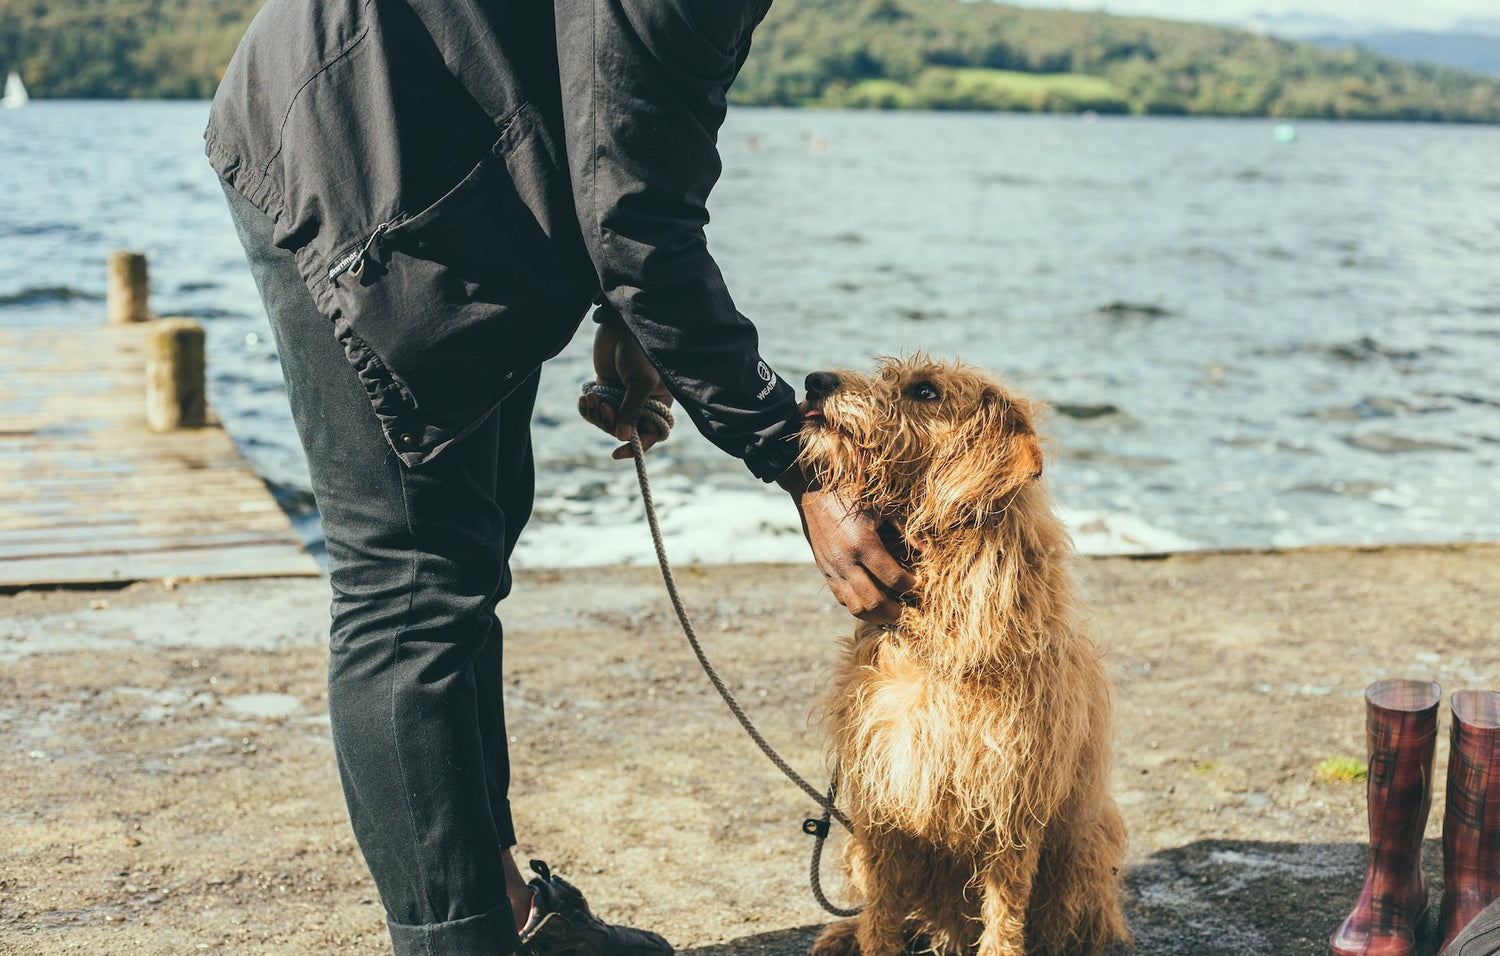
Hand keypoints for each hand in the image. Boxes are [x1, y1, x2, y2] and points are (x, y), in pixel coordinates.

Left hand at [579, 320, 674, 460]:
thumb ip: (632, 409)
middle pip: (623, 430)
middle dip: (609, 423)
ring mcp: (621, 396)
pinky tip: (584, 397)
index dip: (636, 446)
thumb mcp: (641, 381)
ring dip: (596, 413)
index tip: (617, 453)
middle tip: (602, 408)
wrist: (621, 323)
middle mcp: (641, 403)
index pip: (650, 433)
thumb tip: (621, 437)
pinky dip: (587, 406)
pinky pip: (594, 408)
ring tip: (590, 397)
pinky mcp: (604, 387)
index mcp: (658, 403)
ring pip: (606, 421)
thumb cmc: (641, 350)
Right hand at [778, 467, 916, 623]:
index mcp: (863, 544)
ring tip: (889, 611)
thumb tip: (929, 551)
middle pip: (873, 602)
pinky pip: (840, 597)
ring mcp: (831, 568)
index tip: (917, 582)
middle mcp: (845, 561)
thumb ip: (907, 530)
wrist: (812, 489)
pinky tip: (870, 599)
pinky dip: (857, 604)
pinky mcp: (823, 570)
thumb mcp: (883, 506)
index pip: (892, 579)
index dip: (909, 585)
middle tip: (906, 609)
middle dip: (893, 611)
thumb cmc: (852, 493)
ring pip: (854, 607)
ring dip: (874, 615)